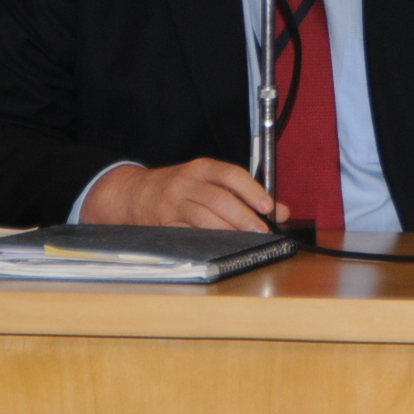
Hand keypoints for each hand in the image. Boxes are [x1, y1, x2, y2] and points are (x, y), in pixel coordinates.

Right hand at [81, 158, 286, 230]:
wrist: (133, 194)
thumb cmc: (179, 188)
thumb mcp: (208, 181)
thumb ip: (243, 193)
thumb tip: (280, 211)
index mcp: (202, 168)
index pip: (231, 174)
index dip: (252, 190)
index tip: (268, 206)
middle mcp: (186, 183)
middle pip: (219, 199)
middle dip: (243, 216)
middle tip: (261, 230)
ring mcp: (173, 203)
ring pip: (204, 218)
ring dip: (229, 231)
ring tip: (246, 240)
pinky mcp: (164, 223)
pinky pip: (188, 233)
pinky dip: (207, 240)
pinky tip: (221, 245)